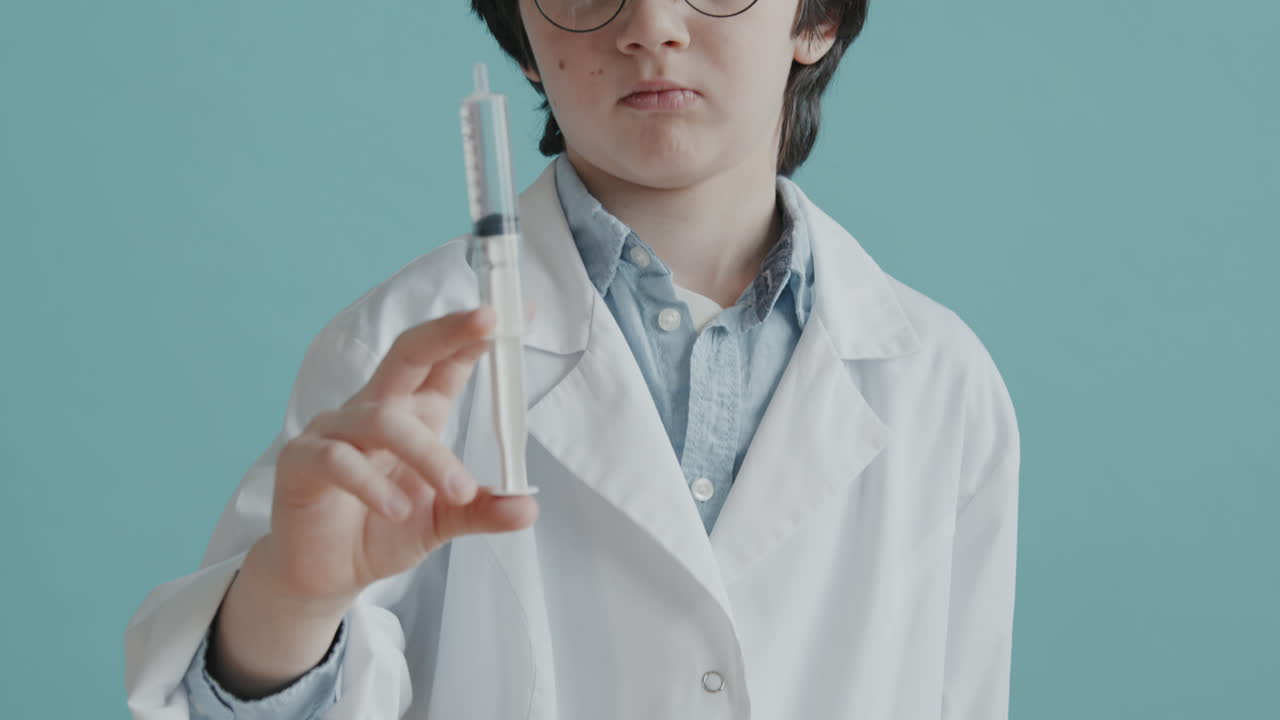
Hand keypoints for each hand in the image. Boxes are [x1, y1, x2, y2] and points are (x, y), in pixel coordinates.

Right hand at [263, 304, 538, 603]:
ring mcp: (334, 430)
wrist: (323, 574)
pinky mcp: (301, 461)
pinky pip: (338, 460)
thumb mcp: (444, 520)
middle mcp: (375, 408)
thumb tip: (528, 507)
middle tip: (488, 322)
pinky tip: (399, 509)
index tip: (520, 310)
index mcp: (415, 411)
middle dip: (448, 332)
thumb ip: (483, 510)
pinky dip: (373, 484)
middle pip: (409, 353)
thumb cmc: (382, 530)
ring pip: (383, 420)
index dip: (477, 335)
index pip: (447, 361)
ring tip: (458, 491)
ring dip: (428, 453)